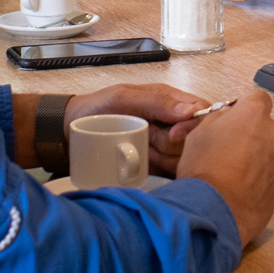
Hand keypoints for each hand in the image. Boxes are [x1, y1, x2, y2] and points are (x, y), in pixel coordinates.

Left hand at [65, 83, 202, 174]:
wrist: (69, 134)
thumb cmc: (96, 110)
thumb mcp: (123, 99)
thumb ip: (157, 102)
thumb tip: (190, 112)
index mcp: (171, 101)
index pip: (203, 112)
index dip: (195, 125)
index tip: (173, 133)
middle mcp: (174, 124)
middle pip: (197, 139)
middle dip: (171, 144)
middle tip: (148, 140)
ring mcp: (167, 146)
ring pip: (186, 158)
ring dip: (162, 158)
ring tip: (141, 150)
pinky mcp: (159, 165)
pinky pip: (173, 174)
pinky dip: (159, 171)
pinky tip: (144, 164)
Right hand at [173, 90, 273, 242]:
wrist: (216, 212)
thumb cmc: (204, 167)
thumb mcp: (199, 132)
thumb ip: (219, 119)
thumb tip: (228, 119)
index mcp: (256, 115)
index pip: (257, 97)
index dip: (242, 107)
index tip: (230, 120)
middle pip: (265, 127)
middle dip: (250, 134)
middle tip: (227, 150)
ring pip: (269, 152)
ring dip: (255, 158)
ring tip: (231, 175)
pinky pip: (268, 176)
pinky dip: (257, 179)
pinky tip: (237, 190)